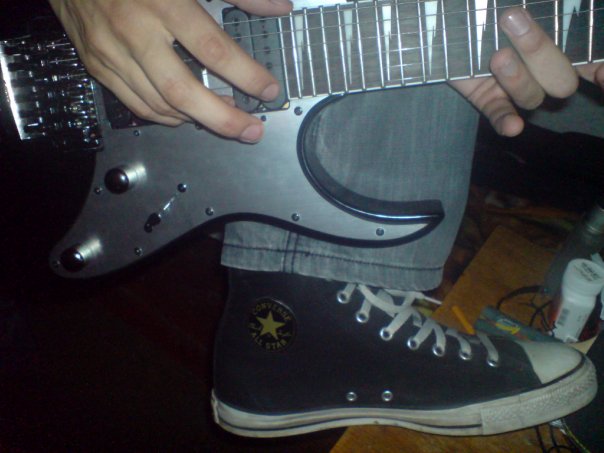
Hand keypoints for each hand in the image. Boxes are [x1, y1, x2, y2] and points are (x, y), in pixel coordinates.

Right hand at [48, 0, 292, 141]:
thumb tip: (278, 7)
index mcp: (163, 2)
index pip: (213, 49)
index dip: (246, 74)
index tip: (269, 89)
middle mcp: (135, 31)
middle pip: (182, 91)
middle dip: (222, 118)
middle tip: (250, 131)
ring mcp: (112, 52)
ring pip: (159, 105)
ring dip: (197, 119)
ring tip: (225, 119)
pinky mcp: (97, 66)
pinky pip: (136, 105)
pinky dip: (166, 116)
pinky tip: (186, 115)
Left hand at [450, 7, 603, 136]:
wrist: (441, 11)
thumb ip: (541, 0)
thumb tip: (545, 2)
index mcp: (559, 35)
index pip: (592, 57)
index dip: (599, 67)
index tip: (600, 72)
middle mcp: (541, 64)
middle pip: (562, 80)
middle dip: (542, 54)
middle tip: (512, 21)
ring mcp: (514, 84)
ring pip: (533, 97)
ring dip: (518, 79)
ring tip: (496, 55)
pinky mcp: (486, 97)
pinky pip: (501, 115)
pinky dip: (507, 121)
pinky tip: (513, 126)